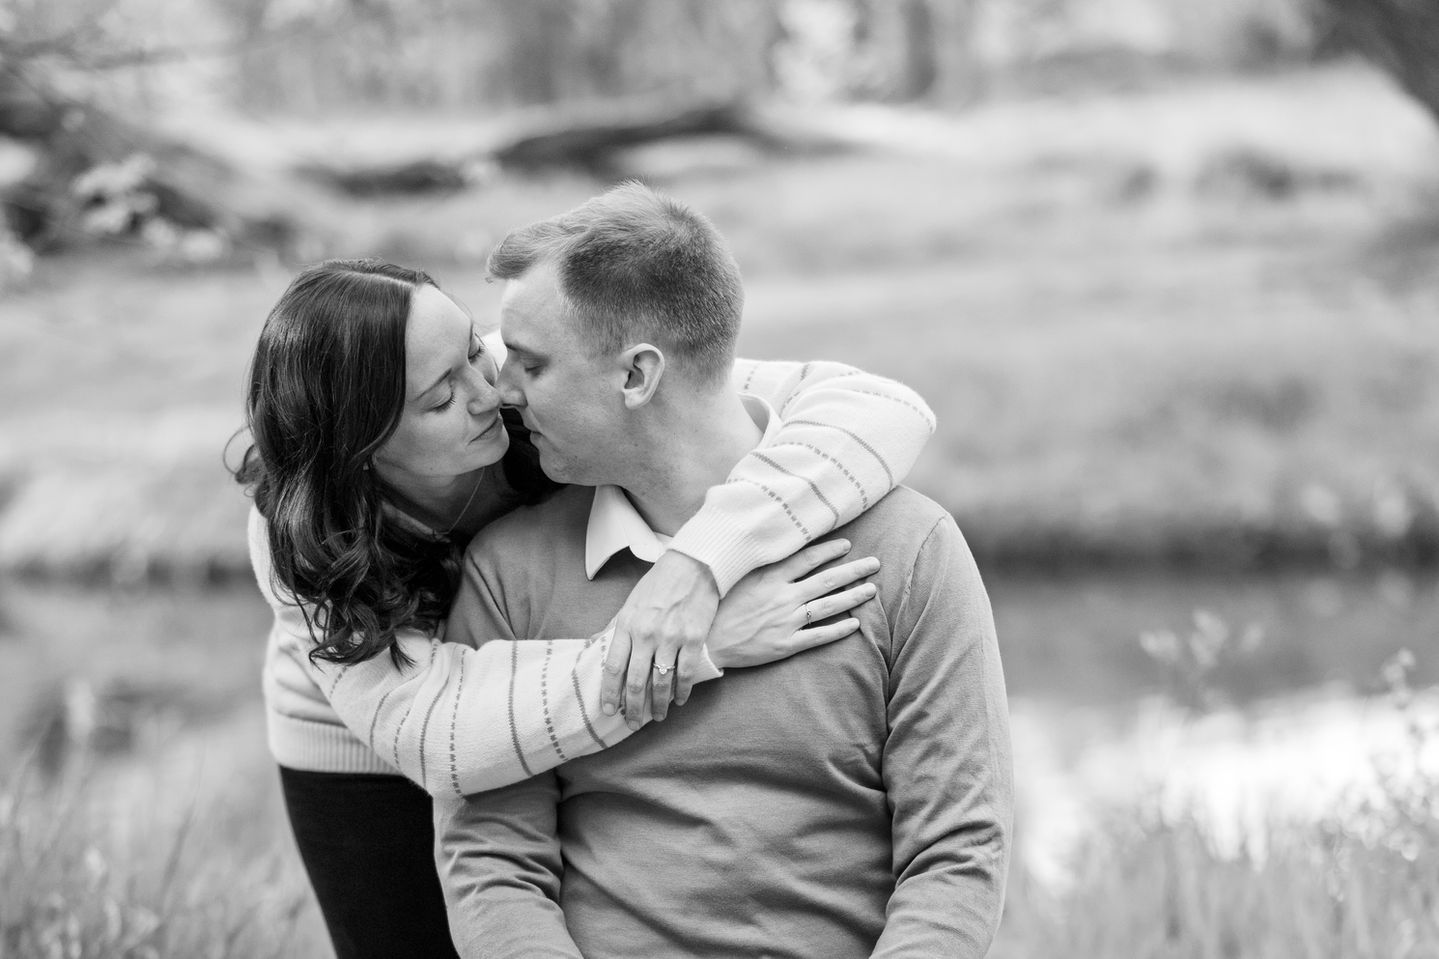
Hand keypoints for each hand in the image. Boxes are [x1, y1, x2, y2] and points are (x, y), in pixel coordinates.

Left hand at [603, 551, 719, 728]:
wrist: (694, 565)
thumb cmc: (658, 584)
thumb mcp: (629, 603)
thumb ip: (613, 627)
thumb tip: (592, 644)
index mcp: (627, 625)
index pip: (613, 667)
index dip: (609, 692)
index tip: (608, 710)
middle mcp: (647, 633)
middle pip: (636, 680)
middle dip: (633, 707)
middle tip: (632, 723)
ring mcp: (672, 637)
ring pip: (662, 681)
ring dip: (659, 704)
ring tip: (659, 717)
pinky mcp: (694, 638)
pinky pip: (687, 672)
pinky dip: (683, 690)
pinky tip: (680, 700)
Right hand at [707, 539, 879, 668]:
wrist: (705, 642)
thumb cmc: (717, 606)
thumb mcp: (736, 576)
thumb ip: (758, 563)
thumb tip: (775, 543)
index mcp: (769, 577)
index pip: (807, 558)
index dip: (830, 550)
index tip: (847, 544)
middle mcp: (782, 597)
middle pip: (826, 580)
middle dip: (853, 570)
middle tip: (874, 563)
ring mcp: (786, 622)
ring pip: (828, 606)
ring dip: (853, 597)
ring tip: (871, 590)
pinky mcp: (785, 645)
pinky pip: (818, 636)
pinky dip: (838, 630)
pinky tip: (854, 624)